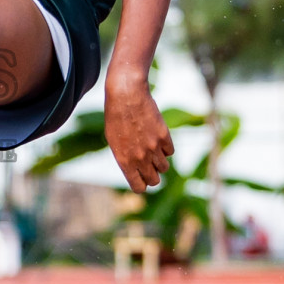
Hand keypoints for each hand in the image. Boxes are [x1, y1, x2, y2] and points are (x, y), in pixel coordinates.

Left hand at [103, 73, 174, 193]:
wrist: (126, 96)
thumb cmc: (115, 117)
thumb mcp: (114, 141)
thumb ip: (125, 158)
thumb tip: (136, 170)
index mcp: (124, 161)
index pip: (138, 187)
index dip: (141, 185)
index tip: (141, 179)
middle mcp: (140, 157)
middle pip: (154, 181)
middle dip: (152, 176)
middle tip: (148, 166)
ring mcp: (153, 148)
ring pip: (164, 168)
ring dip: (159, 162)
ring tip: (151, 149)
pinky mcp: (164, 136)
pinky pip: (170, 152)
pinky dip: (165, 148)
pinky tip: (156, 137)